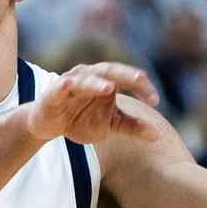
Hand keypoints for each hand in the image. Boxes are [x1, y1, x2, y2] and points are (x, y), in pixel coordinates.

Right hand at [25, 62, 160, 143]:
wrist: (49, 126)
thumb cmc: (81, 119)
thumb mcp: (110, 125)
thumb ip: (132, 127)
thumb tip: (157, 135)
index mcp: (106, 81)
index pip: (127, 79)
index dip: (142, 87)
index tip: (155, 100)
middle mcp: (89, 76)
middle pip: (109, 72)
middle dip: (125, 74)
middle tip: (141, 79)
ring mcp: (70, 83)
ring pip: (85, 79)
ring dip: (96, 82)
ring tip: (109, 87)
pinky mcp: (52, 94)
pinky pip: (59, 88)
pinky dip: (64, 85)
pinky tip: (68, 84)